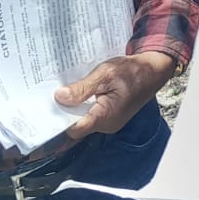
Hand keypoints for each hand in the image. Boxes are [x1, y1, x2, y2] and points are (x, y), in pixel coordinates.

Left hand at [55, 51, 175, 139]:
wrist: (153, 70)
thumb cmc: (132, 71)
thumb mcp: (105, 74)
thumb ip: (82, 88)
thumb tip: (59, 97)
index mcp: (105, 117)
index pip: (74, 129)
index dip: (58, 121)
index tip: (45, 110)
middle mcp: (107, 125)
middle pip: (77, 126)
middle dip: (63, 114)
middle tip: (49, 98)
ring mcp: (110, 122)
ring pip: (84, 120)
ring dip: (73, 109)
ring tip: (61, 94)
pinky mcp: (111, 116)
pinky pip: (92, 115)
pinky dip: (83, 107)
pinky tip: (77, 94)